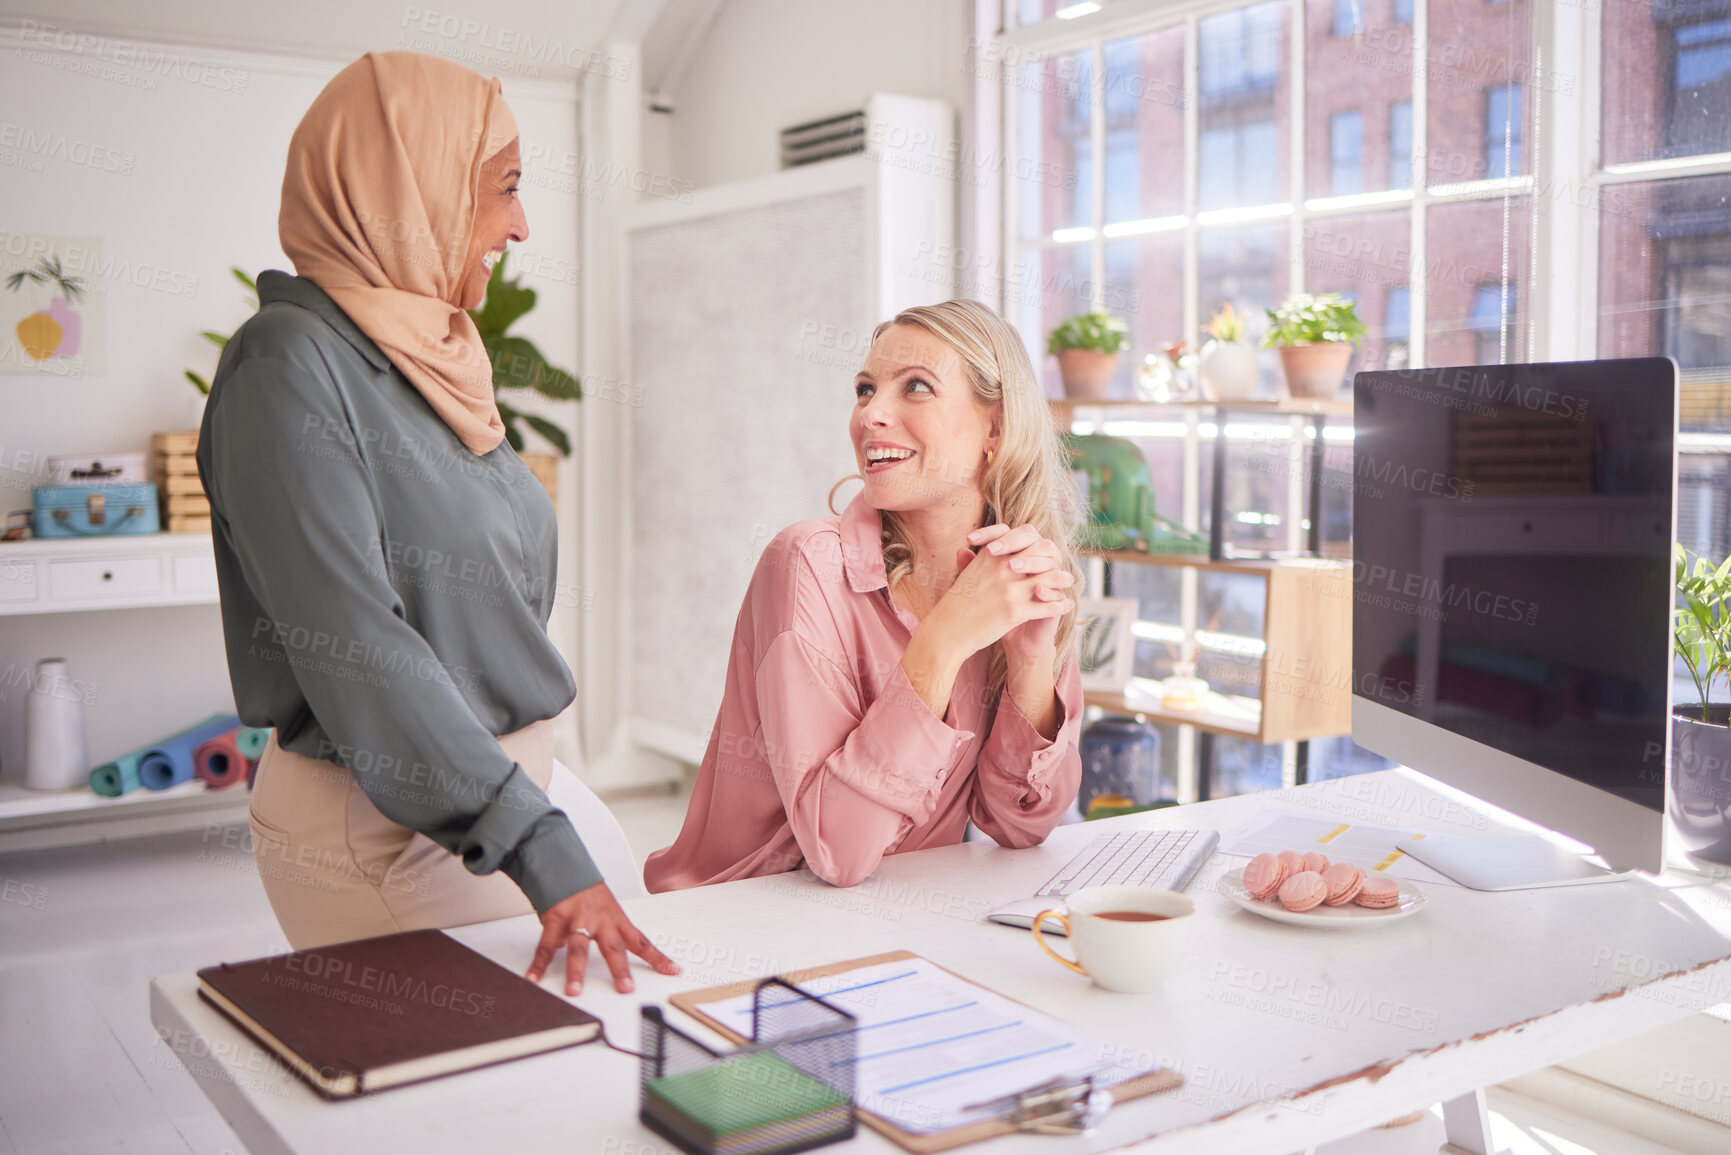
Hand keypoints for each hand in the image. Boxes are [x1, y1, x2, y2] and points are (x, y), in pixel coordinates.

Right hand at [525, 881, 679, 995]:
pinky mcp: (555, 917)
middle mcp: (600, 920)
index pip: (641, 942)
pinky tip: (533, 978)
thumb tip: (597, 955)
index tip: (674, 971)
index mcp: (616, 920)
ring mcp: (578, 919)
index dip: (658, 958)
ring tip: (574, 991)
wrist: (564, 863)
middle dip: (620, 970)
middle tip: (626, 989)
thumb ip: (598, 933)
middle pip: (613, 947)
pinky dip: (538, 963)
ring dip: (575, 971)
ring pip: (578, 947)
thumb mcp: (602, 910)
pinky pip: (545, 944)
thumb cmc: (586, 891)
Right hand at [947, 523, 1074, 662]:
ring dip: (1063, 580)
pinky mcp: (1014, 611)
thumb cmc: (957, 604)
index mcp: (991, 555)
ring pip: (1050, 578)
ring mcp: (1009, 589)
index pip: (1025, 536)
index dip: (1038, 542)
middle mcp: (1002, 568)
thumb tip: (992, 547)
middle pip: (1041, 553)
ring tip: (1069, 582)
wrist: (947, 631)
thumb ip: (981, 558)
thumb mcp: (968, 574)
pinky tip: (1068, 606)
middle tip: (1063, 564)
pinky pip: (1047, 606)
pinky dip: (1061, 605)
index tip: (1045, 550)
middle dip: (1055, 558)